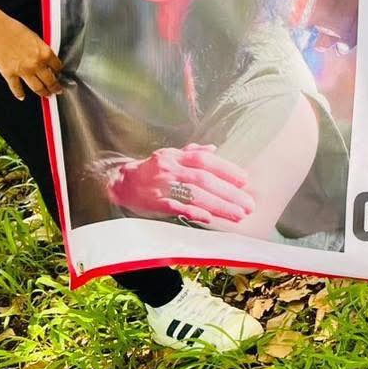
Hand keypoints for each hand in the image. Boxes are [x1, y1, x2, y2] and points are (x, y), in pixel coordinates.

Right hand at [0, 8, 63, 99]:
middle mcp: (36, 64)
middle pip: (50, 80)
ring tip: (46, 95)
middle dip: (55, 87)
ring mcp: (23, 71)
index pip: (57, 66)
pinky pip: (16, 88)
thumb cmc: (13, 29)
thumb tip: (45, 58)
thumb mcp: (35, 37)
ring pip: (37, 87)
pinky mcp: (9, 74)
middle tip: (57, 90)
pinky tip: (21, 97)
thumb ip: (41, 49)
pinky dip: (19, 94)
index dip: (59, 72)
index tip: (59, 75)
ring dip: (43, 93)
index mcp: (45, 52)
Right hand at [107, 143, 255, 226]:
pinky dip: (194, 212)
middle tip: (249, 204)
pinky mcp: (154, 202)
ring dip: (219, 206)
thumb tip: (214, 148)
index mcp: (176, 156)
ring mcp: (162, 186)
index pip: (206, 161)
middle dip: (229, 193)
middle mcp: (171, 169)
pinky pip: (176, 207)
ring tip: (239, 215)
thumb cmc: (150, 170)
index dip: (227, 169)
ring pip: (195, 195)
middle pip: (205, 180)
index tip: (245, 181)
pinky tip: (210, 219)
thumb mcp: (169, 155)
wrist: (118, 183)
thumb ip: (192, 152)